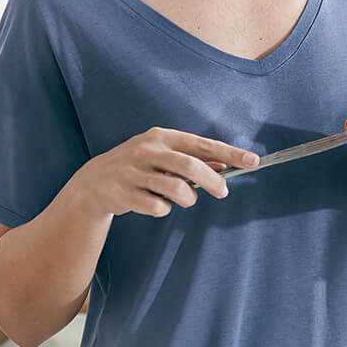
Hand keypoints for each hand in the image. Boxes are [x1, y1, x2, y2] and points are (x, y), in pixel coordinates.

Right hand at [76, 127, 258, 217]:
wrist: (94, 183)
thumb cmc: (137, 166)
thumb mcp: (162, 155)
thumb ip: (191, 159)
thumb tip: (224, 166)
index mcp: (161, 136)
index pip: (202, 144)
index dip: (229, 153)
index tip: (253, 161)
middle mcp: (146, 150)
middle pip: (190, 166)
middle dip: (212, 182)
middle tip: (223, 192)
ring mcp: (133, 172)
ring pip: (176, 190)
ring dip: (187, 198)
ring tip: (183, 198)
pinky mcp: (124, 194)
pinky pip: (158, 207)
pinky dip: (163, 209)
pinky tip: (154, 203)